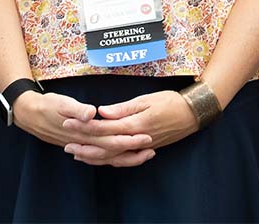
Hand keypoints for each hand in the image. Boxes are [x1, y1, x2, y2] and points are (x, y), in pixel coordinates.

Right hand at [13, 90, 153, 165]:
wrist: (30, 114)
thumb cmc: (47, 106)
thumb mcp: (60, 103)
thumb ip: (76, 109)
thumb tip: (90, 113)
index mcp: (82, 132)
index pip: (110, 138)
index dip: (128, 138)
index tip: (145, 135)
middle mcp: (84, 142)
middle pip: (112, 151)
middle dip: (133, 150)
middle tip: (152, 146)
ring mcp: (82, 145)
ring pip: (107, 156)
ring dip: (126, 156)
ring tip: (144, 154)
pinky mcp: (81, 144)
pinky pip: (100, 156)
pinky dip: (113, 157)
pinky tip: (122, 156)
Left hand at [60, 90, 196, 166]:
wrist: (192, 114)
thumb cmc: (171, 102)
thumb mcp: (146, 99)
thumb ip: (123, 108)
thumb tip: (101, 112)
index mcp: (134, 124)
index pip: (104, 127)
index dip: (85, 126)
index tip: (68, 122)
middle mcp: (135, 139)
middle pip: (105, 145)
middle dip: (84, 144)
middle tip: (66, 143)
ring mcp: (140, 146)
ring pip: (112, 156)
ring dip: (94, 155)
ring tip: (77, 154)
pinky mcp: (144, 149)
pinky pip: (123, 158)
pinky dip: (108, 159)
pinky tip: (99, 157)